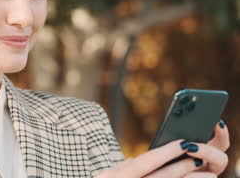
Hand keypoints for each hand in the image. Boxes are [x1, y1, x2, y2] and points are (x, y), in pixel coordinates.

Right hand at [96, 120, 229, 177]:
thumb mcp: (107, 177)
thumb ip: (123, 168)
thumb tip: (135, 161)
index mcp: (116, 176)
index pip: (146, 162)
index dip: (166, 152)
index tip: (183, 143)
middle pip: (163, 177)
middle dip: (184, 167)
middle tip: (201, 159)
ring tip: (209, 175)